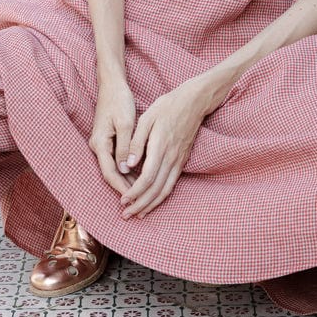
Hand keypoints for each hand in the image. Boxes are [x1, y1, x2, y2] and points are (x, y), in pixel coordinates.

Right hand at [88, 74, 136, 196]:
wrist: (112, 84)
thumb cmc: (119, 101)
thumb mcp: (125, 123)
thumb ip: (125, 147)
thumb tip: (125, 169)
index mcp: (100, 143)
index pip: (109, 172)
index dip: (121, 187)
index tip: (133, 198)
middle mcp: (97, 146)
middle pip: (110, 173)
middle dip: (124, 187)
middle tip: (139, 201)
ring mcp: (101, 143)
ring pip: (113, 167)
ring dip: (126, 179)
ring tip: (141, 192)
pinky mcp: (107, 140)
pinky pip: (115, 159)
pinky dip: (126, 169)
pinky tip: (138, 174)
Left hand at [119, 79, 206, 218]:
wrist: (194, 102)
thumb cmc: (167, 106)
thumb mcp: (147, 118)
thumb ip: (136, 142)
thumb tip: (128, 165)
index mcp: (160, 147)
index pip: (147, 178)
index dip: (135, 192)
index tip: (122, 200)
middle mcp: (171, 157)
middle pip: (156, 189)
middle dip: (140, 205)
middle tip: (126, 215)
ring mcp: (179, 160)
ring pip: (165, 190)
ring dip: (151, 205)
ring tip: (138, 214)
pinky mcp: (182, 161)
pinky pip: (172, 184)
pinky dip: (162, 197)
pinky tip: (153, 202)